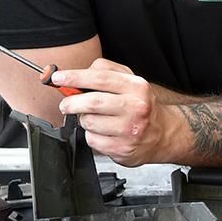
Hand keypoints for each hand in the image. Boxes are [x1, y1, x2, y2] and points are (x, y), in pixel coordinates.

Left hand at [53, 59, 170, 165]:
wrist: (163, 134)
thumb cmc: (141, 106)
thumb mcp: (131, 82)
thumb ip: (106, 72)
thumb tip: (76, 75)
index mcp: (136, 87)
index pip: (100, 78)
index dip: (75, 77)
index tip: (58, 78)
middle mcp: (135, 107)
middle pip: (92, 102)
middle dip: (71, 103)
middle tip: (66, 104)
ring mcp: (129, 129)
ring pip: (89, 122)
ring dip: (84, 120)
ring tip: (95, 119)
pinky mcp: (122, 148)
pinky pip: (92, 140)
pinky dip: (91, 136)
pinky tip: (103, 132)